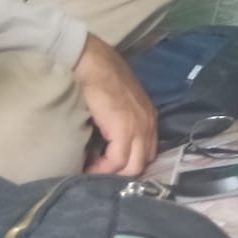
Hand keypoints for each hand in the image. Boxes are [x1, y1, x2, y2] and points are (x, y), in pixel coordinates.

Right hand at [73, 34, 158, 175]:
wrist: (93, 63)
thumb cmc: (100, 79)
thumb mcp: (118, 103)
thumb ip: (119, 121)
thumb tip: (106, 142)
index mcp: (149, 118)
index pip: (146, 153)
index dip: (127, 164)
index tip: (107, 167)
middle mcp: (149, 125)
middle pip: (141, 164)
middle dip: (120, 173)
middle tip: (99, 173)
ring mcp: (140, 128)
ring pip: (132, 167)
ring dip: (111, 174)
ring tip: (91, 170)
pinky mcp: (124, 130)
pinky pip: (117, 161)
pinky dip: (102, 168)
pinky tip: (88, 165)